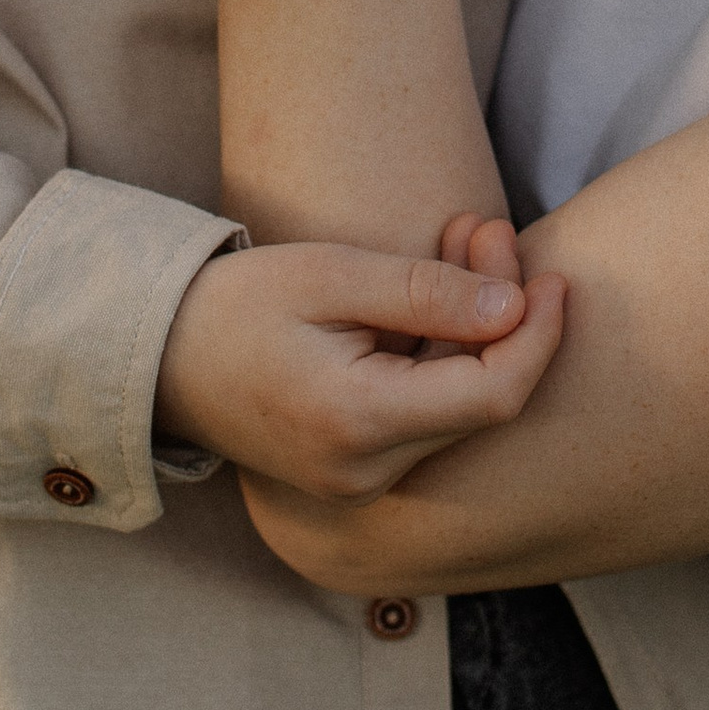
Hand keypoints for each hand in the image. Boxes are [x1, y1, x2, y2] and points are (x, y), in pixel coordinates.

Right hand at [161, 219, 566, 501]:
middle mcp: (364, 473)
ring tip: (465, 240)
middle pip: (480, 403)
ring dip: (476, 332)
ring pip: (457, 412)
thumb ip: (426, 293)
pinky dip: (443, 357)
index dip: (538, 337)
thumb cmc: (237, 304)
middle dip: (506, 316)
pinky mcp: (352, 471)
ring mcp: (357, 482)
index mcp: (358, 424)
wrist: (156, 358)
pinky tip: (438, 293)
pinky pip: (424, 419)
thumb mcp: (331, 275)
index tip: (553, 275)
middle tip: (486, 227)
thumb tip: (515, 304)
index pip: (492, 396)